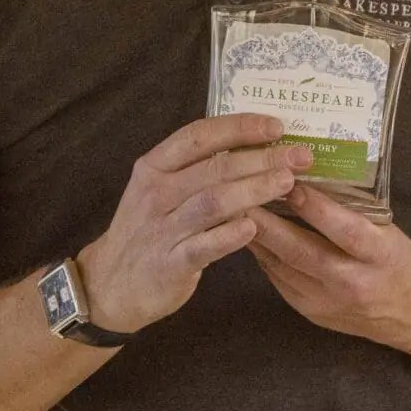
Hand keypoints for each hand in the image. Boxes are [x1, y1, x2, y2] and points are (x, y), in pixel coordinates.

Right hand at [79, 115, 310, 332]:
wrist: (110, 284)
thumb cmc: (147, 231)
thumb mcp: (159, 191)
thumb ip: (197, 171)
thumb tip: (254, 149)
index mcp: (154, 167)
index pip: (198, 135)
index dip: (239, 127)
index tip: (276, 126)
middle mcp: (156, 192)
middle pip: (214, 167)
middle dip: (261, 158)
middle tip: (300, 156)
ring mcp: (162, 229)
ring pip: (212, 202)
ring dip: (254, 190)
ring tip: (288, 184)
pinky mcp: (169, 264)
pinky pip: (204, 246)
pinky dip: (230, 235)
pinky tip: (255, 226)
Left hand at [247, 184, 410, 351]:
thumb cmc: (398, 259)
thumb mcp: (387, 230)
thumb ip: (352, 208)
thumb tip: (308, 174)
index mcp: (380, 255)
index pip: (344, 229)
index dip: (314, 207)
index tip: (288, 182)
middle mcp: (352, 282)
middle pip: (303, 252)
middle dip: (268, 223)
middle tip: (241, 195)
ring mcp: (328, 303)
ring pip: (283, 267)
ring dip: (256, 238)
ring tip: (235, 210)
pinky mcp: (310, 312)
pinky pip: (279, 279)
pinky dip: (263, 255)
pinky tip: (248, 234)